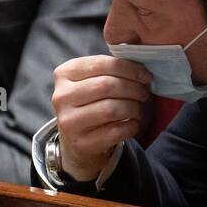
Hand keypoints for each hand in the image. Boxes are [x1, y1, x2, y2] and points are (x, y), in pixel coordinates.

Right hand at [51, 55, 150, 181]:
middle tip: (144, 92)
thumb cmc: (90, 101)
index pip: (102, 64)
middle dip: (134, 88)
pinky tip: (132, 123)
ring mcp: (69, 122)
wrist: (77, 138)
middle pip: (107, 86)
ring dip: (134, 107)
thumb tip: (141, 69)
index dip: (129, 68)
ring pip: (112, 109)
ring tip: (137, 108)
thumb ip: (110, 69)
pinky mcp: (81, 143)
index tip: (145, 75)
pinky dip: (132, 125)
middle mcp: (61, 97)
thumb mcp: (92, 79)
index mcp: (64, 74)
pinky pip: (116, 131)